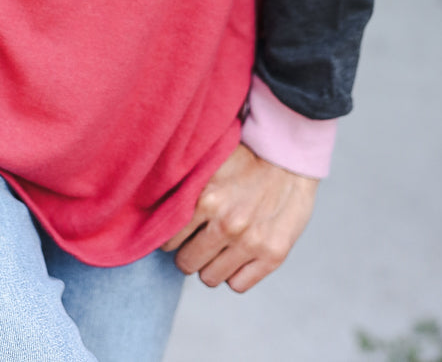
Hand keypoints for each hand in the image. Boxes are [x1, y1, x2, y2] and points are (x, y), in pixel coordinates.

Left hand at [160, 143, 316, 291]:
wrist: (289, 157)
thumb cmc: (245, 158)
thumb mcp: (209, 165)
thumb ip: (186, 187)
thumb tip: (153, 204)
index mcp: (206, 198)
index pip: (168, 240)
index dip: (172, 238)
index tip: (179, 233)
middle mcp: (226, 223)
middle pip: (186, 263)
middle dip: (190, 253)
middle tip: (199, 240)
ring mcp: (251, 242)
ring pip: (210, 277)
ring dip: (211, 265)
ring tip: (219, 247)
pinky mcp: (273, 255)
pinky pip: (237, 285)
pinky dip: (235, 274)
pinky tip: (238, 255)